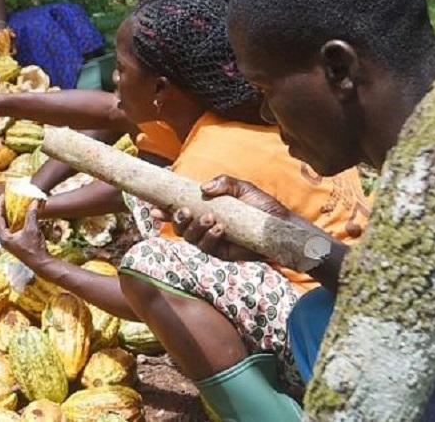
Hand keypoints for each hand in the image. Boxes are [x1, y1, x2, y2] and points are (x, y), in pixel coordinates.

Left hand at [0, 196, 48, 267]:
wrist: (40, 263)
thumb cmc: (34, 248)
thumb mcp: (32, 229)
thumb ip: (31, 215)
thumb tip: (33, 202)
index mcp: (3, 237)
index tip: (2, 197)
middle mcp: (3, 239)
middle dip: (0, 210)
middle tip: (4, 200)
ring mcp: (8, 242)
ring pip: (2, 225)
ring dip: (5, 215)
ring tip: (8, 205)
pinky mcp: (13, 243)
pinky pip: (8, 229)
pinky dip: (10, 221)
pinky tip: (16, 216)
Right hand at [159, 175, 291, 261]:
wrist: (280, 225)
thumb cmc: (262, 206)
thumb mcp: (242, 187)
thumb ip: (223, 182)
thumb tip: (203, 188)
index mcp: (204, 209)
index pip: (178, 210)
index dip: (163, 211)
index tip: (154, 208)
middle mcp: (204, 225)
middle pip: (179, 227)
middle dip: (176, 220)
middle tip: (185, 211)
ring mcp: (212, 240)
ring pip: (190, 238)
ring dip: (195, 228)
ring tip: (209, 218)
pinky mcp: (222, 252)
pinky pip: (208, 248)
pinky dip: (209, 238)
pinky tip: (219, 229)